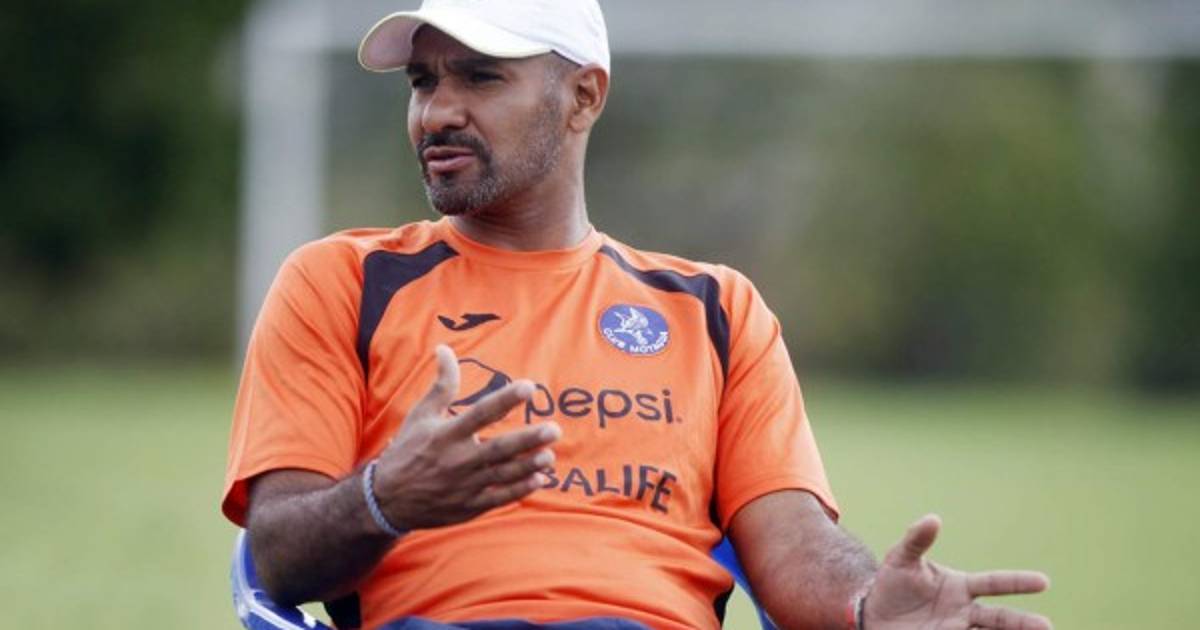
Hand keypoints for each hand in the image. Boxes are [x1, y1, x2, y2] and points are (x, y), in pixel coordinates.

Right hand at [371, 344, 559, 530]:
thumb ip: (441, 384)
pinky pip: (499, 498)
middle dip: (527, 440)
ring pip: (503, 475)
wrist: (388, 499)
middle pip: (498, 450)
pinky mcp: (469, 506)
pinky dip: (520, 489)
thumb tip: (445, 349)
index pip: (481, 413)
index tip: (529, 387)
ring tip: (549, 455)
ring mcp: (465, 486)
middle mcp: (457, 460)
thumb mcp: (421, 415)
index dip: (505, 400)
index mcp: (447, 435)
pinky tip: (539, 478)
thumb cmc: (408, 450)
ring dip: (528, 465)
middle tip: (553, 430)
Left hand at [863, 515, 1051, 629]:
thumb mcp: (901, 558)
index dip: (1018, 582)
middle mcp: (965, 611)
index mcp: (961, 586)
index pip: (994, 583)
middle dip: (1022, 622)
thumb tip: (933, 519)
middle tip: (1045, 626)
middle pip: (999, 618)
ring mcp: (957, 629)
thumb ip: (917, 540)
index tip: (1044, 581)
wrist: (874, 612)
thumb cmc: (893, 582)